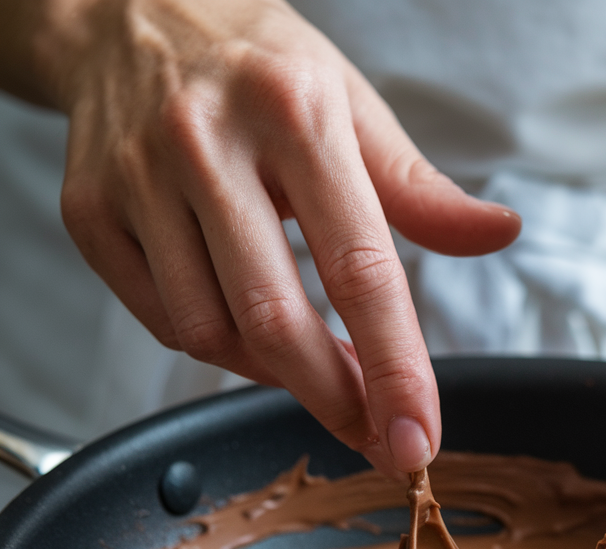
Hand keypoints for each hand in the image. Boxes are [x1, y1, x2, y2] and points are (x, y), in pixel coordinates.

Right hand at [22, 0, 519, 476]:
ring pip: (211, 333)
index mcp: (293, 114)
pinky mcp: (91, 213)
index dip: (395, 369)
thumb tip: (499, 233)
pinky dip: (218, 348)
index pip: (359, 270)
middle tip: (373, 434)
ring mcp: (136, 180)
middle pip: (274, 321)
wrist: (127, 11)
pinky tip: (249, 331)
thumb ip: (421, 189)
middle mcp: (205, 144)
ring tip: (314, 362)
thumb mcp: (352, 109)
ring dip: (275, 375)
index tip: (416, 435)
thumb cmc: (261, 69)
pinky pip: (163, 321)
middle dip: (334, 399)